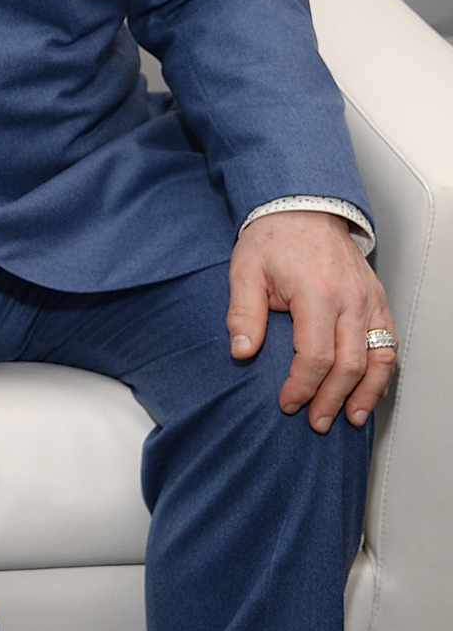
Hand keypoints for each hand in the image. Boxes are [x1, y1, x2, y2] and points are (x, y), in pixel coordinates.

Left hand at [227, 211, 396, 432]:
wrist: (304, 208)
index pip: (316, 355)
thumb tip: (241, 353)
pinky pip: (389, 343)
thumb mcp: (245, 270)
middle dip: (332, 399)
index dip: (302, 386)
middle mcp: (351, 301)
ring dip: (366, 393)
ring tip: (351, 419)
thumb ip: (243, 314)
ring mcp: (370, 301)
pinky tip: (370, 391)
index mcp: (317, 294)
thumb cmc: (272, 239)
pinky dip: (382, 372)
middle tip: (315, 422)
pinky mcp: (379, 301)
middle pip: (350, 364)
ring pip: (379, 358)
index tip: (287, 403)